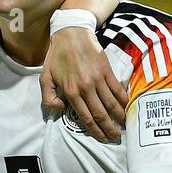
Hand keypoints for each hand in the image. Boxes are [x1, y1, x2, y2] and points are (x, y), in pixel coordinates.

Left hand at [41, 26, 126, 143]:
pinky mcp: (107, 71)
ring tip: (123, 126)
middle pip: (101, 114)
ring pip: (111, 103)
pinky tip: (126, 107)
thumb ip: (48, 97)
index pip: (86, 117)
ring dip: (119, 117)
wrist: (71, 33)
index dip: (96, 131)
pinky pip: (117, 89)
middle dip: (109, 129)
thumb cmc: (56, 57)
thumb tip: (60, 109)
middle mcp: (86, 88)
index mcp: (71, 92)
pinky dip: (123, 100)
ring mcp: (98, 79)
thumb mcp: (45, 77)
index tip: (103, 138)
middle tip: (116, 138)